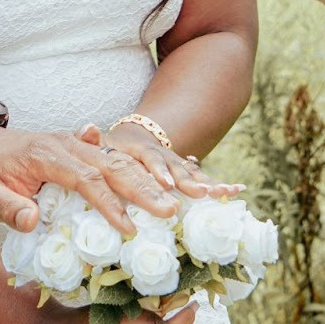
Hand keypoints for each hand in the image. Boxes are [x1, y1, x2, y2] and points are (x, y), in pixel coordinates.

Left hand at [0, 126, 177, 234]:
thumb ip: (8, 208)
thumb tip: (32, 220)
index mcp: (46, 154)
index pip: (84, 179)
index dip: (108, 203)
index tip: (128, 227)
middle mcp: (67, 144)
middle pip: (112, 165)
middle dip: (144, 189)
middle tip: (171, 211)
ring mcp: (77, 143)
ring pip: (121, 158)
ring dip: (151, 178)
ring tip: (178, 199)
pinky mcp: (82, 148)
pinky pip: (117, 156)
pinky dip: (144, 168)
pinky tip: (168, 180)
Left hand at [74, 123, 239, 199]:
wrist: (126, 141)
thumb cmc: (109, 148)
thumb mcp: (97, 144)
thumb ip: (91, 139)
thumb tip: (87, 129)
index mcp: (140, 149)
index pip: (150, 158)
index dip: (158, 171)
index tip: (165, 184)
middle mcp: (161, 154)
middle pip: (176, 168)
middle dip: (189, 182)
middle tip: (201, 194)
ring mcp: (174, 163)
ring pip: (192, 173)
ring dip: (209, 183)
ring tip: (227, 192)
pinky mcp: (183, 173)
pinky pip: (202, 179)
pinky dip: (218, 185)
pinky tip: (237, 190)